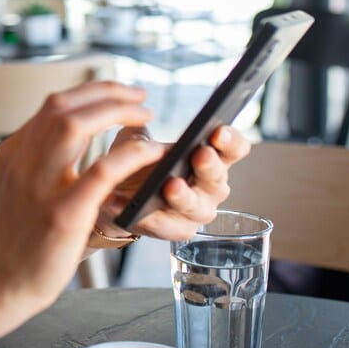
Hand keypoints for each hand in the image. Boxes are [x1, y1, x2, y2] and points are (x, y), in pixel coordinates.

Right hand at [0, 81, 164, 314]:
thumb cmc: (14, 240)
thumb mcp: (17, 187)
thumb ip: (39, 158)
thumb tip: (76, 131)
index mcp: (12, 152)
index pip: (52, 105)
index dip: (92, 92)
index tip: (120, 94)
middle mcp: (21, 162)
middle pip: (63, 106)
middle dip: (108, 93)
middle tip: (139, 96)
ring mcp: (39, 187)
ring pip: (75, 125)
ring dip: (116, 112)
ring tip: (144, 115)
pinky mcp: (61, 216)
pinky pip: (100, 172)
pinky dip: (129, 154)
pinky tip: (149, 152)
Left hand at [96, 125, 251, 241]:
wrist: (115, 195)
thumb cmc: (136, 163)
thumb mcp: (136, 139)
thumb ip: (140, 129)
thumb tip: (136, 117)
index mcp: (210, 157)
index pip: (233, 149)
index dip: (231, 140)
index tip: (218, 131)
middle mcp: (211, 186)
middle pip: (219, 177)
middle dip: (210, 165)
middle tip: (200, 154)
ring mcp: (198, 211)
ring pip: (199, 206)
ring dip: (185, 196)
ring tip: (170, 185)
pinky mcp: (180, 230)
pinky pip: (171, 226)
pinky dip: (152, 218)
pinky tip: (136, 208)